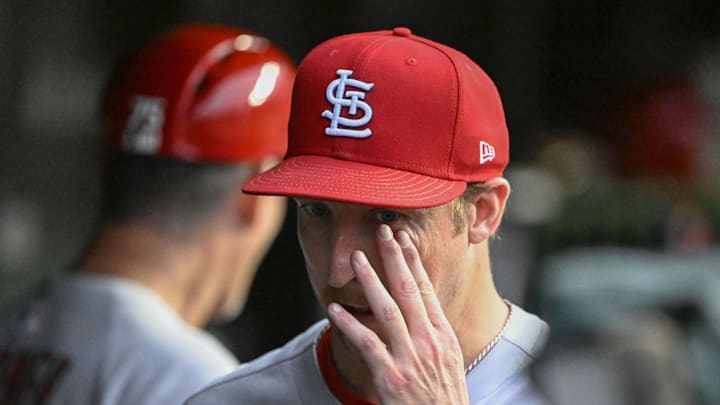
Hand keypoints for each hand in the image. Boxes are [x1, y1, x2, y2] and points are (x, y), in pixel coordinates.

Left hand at [327, 224, 468, 403]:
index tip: (404, 239)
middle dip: (394, 258)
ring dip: (370, 280)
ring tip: (356, 258)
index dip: (413, 262)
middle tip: (382, 232)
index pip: (426, 290)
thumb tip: (420, 308)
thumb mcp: (449, 362)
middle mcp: (428, 341)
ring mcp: (410, 358)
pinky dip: (349, 324)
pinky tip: (334, 310)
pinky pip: (366, 343)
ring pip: (387, 309)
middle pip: (408, 290)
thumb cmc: (445, 399)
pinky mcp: (391, 376)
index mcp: (443, 336)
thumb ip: (433, 334)